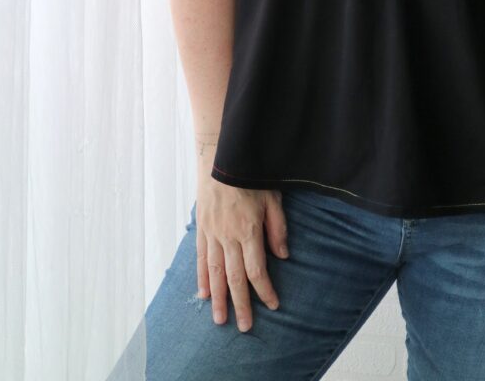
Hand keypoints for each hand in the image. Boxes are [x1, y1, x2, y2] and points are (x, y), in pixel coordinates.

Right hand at [195, 170, 289, 331]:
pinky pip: (201, 258)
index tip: (272, 305)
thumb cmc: (251, 176)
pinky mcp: (202, 228)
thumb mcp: (272, 198)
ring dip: (219, 298)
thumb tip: (283, 256)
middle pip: (235, 278)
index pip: (257, 269)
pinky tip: (203, 294)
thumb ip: (277, 228)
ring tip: (220, 321)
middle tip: (245, 328)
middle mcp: (228, 236)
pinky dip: (202, 278)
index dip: (264, 290)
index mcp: (248, 230)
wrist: (221, 157)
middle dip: (241, 305)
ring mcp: (212, 233)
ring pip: (215, 273)